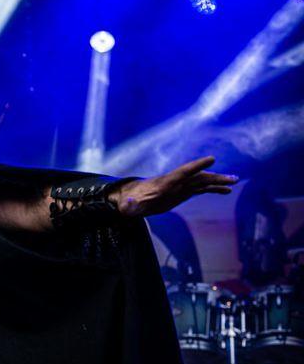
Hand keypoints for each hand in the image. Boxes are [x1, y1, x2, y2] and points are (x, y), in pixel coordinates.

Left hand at [111, 156, 238, 217]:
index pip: (182, 172)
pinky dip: (214, 189)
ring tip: (235, 181)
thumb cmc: (129, 202)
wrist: (130, 200)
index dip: (196, 166)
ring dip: (218, 181)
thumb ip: (130, 204)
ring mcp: (180, 187)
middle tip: (233, 178)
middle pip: (197, 177)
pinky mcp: (182, 193)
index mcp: (164, 183)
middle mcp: (175, 182)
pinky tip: (226, 191)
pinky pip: (201, 189)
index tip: (211, 158)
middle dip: (215, 177)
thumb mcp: (128, 205)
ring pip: (202, 182)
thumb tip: (127, 203)